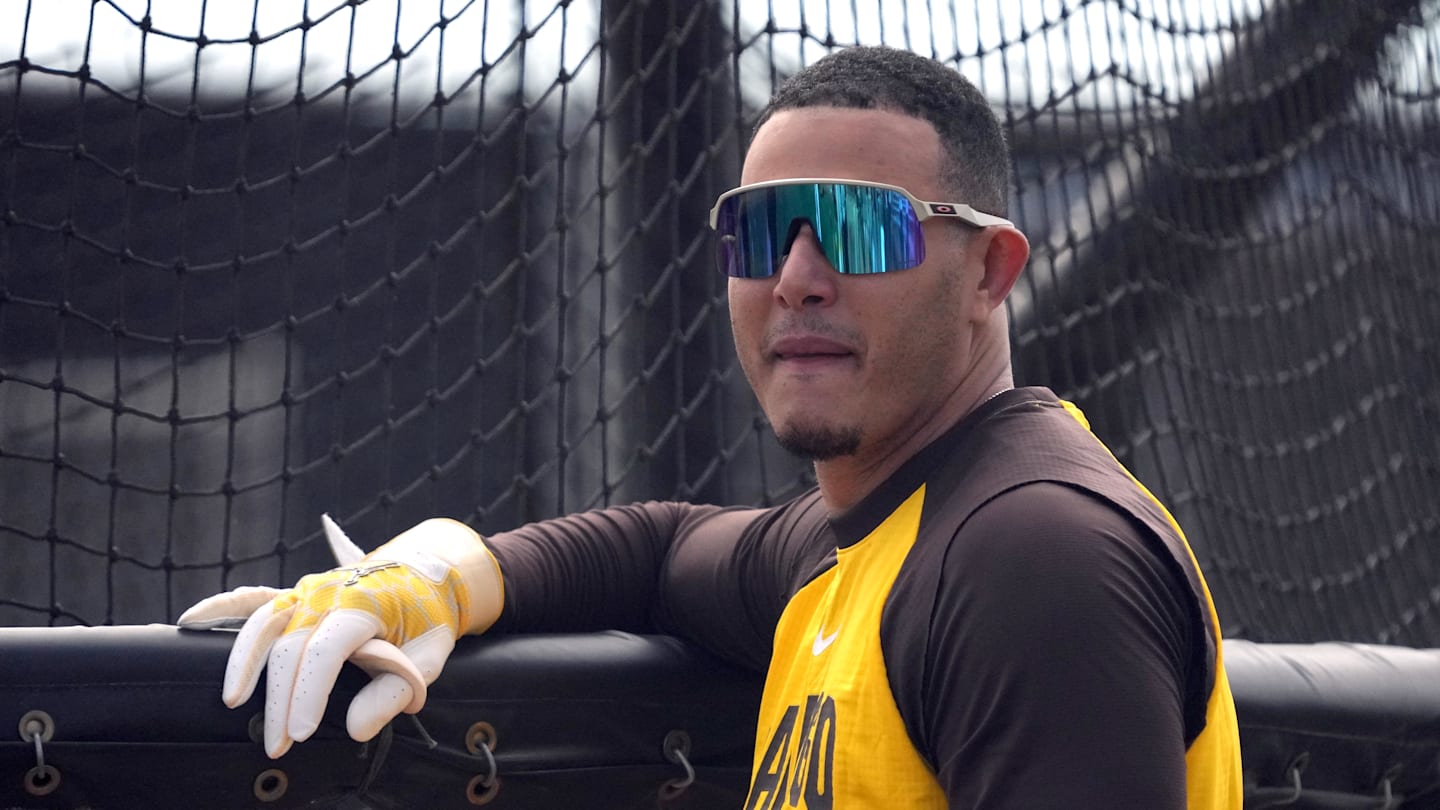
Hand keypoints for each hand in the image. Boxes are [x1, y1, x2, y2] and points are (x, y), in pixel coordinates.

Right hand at [178, 516, 503, 757]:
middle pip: (289, 647)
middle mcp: (329, 592)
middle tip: (277, 745)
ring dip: (244, 664)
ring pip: (263, 623)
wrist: (429, 573)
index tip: (298, 734)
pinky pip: (253, 597)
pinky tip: (190, 620)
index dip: (307, 695)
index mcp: (363, 604)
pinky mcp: (297, 593)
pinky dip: (221, 607)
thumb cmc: (428, 618)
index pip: (324, 652)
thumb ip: (395, 692)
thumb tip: (355, 729)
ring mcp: (309, 589)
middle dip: (279, 700)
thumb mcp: (430, 656)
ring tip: (233, 701)